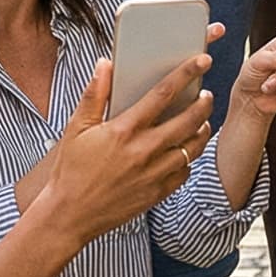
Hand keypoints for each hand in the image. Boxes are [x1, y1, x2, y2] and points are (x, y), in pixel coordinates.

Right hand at [40, 58, 214, 244]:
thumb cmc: (70, 170)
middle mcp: (143, 151)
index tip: (202, 61)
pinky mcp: (156, 194)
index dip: (186, 74)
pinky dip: (189, 159)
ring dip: (201, 131)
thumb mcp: (76, 128)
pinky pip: (184, 173)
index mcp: (124, 130)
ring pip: (192, 148)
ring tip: (202, 122)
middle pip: (188, 120)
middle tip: (207, 95)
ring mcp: (153, 174)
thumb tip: (104, 65)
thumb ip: (94, 95)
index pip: (163, 94)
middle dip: (203, 104)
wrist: (68, 215)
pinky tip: (185, 152)